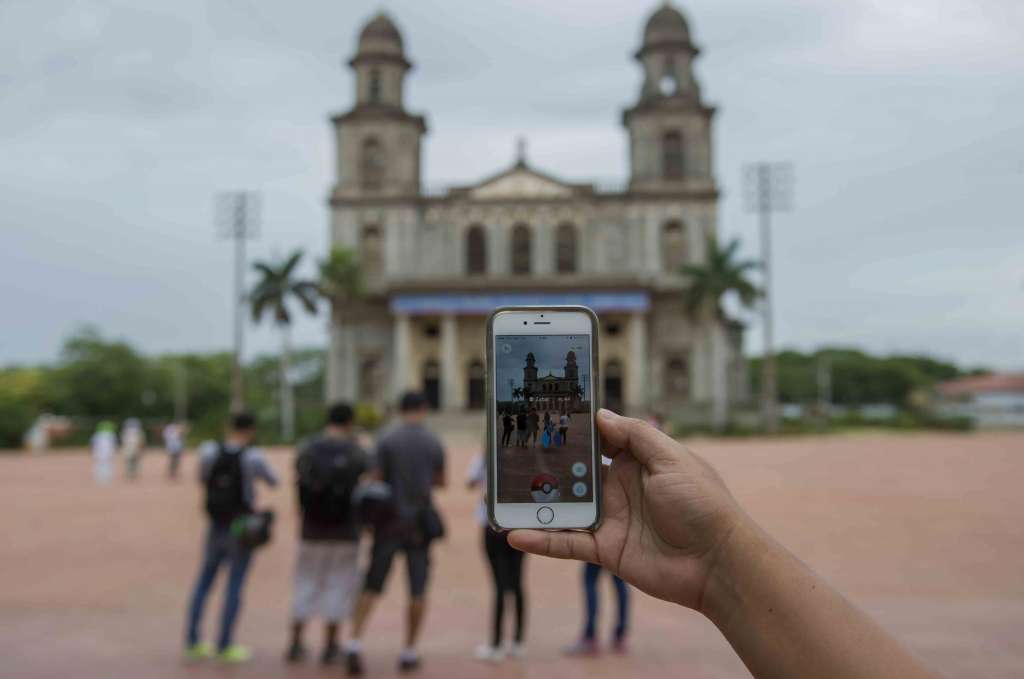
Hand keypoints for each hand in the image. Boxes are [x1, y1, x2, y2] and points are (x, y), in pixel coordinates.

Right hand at [508, 409, 742, 609]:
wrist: (719, 563)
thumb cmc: (703, 504)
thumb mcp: (672, 458)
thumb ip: (635, 435)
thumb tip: (600, 414)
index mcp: (636, 461)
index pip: (597, 439)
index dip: (574, 428)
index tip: (543, 414)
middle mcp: (618, 488)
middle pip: (573, 472)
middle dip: (544, 463)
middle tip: (509, 451)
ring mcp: (610, 519)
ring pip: (563, 507)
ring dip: (535, 502)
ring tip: (500, 493)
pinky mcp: (605, 550)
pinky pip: (566, 542)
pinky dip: (541, 540)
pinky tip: (516, 534)